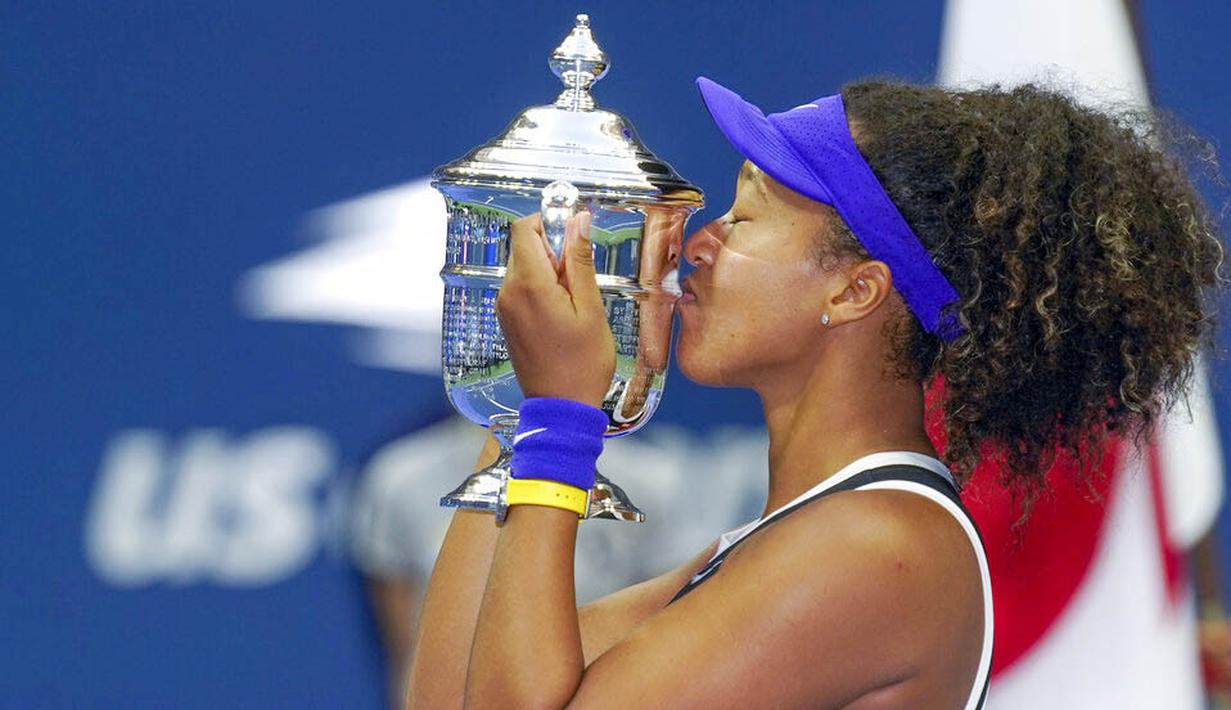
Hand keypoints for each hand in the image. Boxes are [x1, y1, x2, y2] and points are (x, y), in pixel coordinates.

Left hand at [496, 211, 614, 407]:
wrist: (560, 408)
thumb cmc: (581, 364)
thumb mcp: (590, 308)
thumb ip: (580, 261)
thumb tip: (578, 222)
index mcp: (529, 285)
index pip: (524, 228)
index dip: (549, 221)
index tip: (574, 232)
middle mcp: (508, 292)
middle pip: (524, 245)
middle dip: (553, 248)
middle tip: (580, 273)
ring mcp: (505, 308)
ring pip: (524, 266)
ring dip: (549, 269)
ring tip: (575, 298)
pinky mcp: (508, 320)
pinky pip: (521, 288)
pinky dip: (542, 287)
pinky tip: (563, 311)